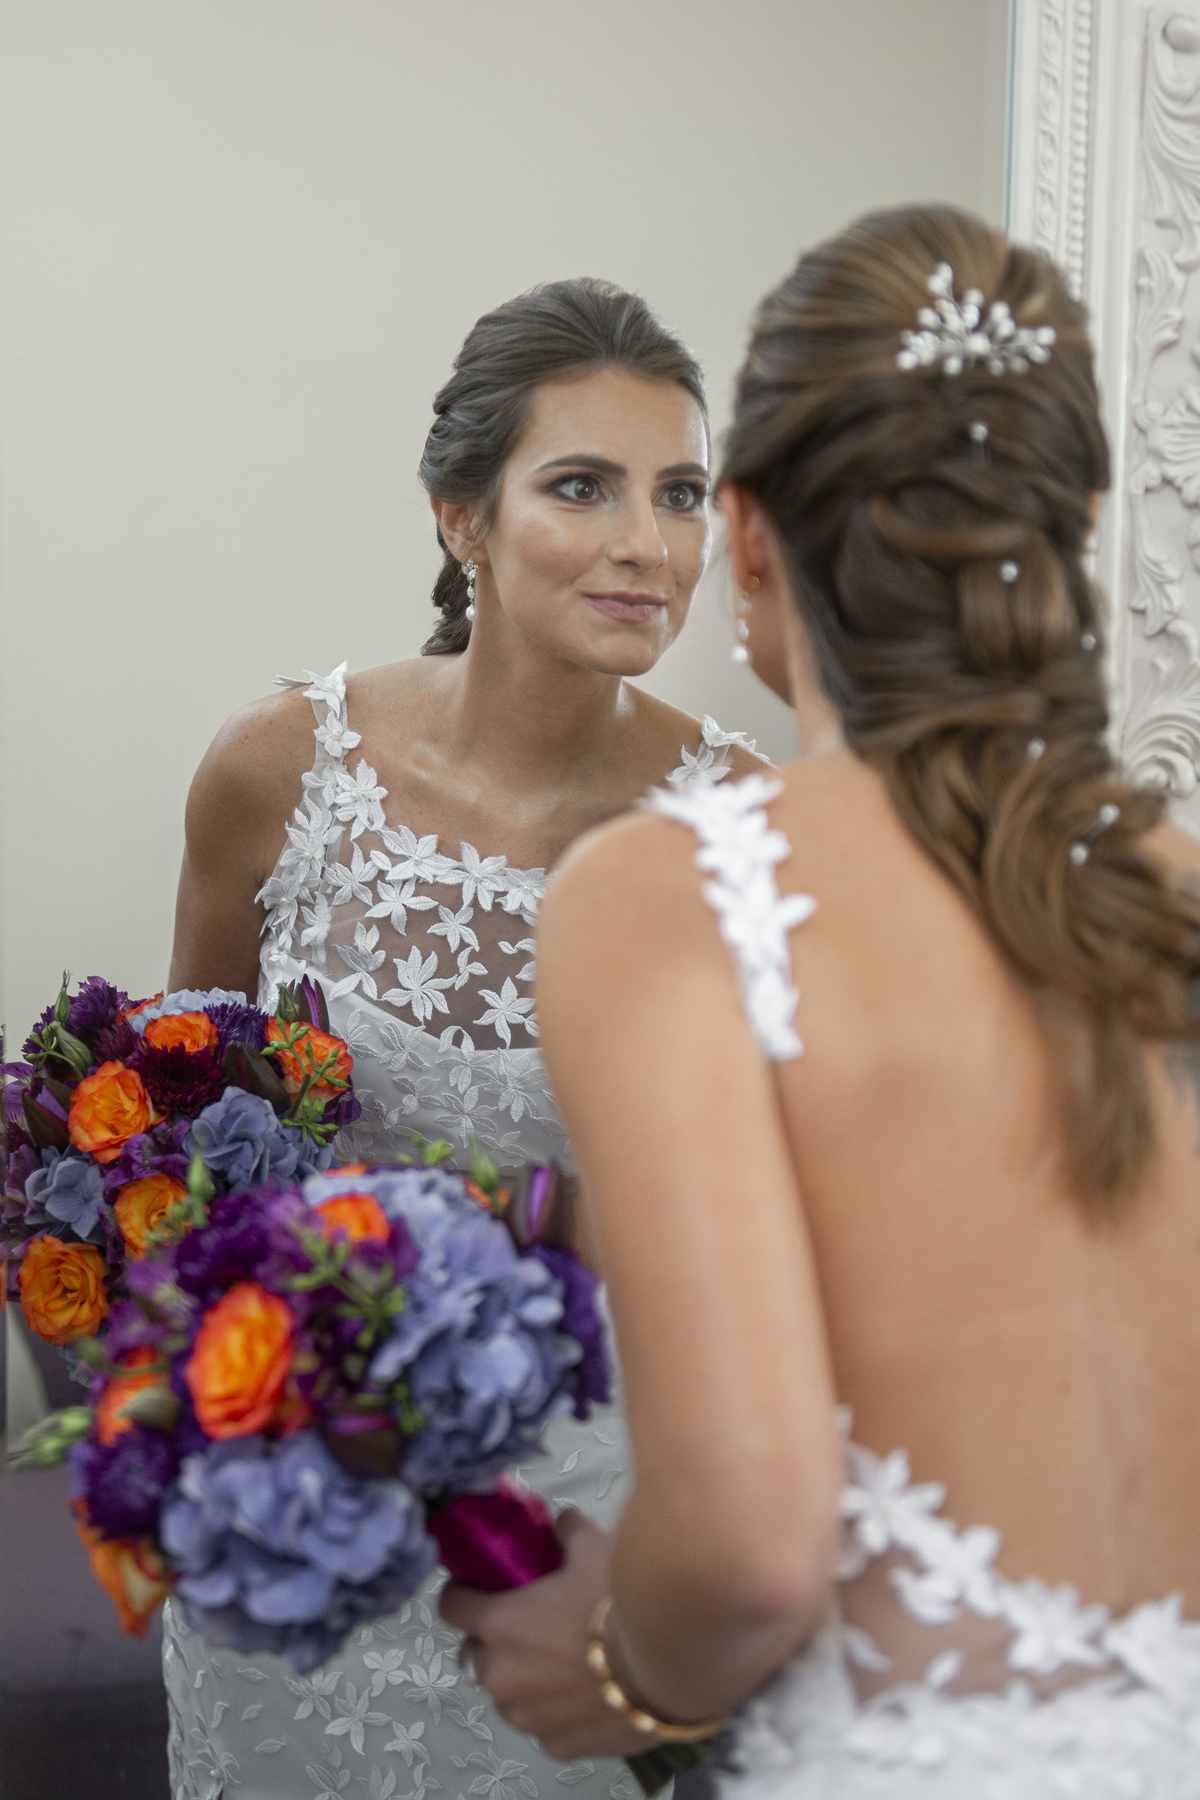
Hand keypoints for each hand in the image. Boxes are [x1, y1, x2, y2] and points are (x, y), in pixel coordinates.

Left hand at [440, 1509, 655, 1759]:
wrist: (667, 1665)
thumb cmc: (620, 1600)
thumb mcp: (593, 1545)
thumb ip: (566, 1529)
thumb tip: (560, 1525)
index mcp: (498, 1625)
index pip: (450, 1606)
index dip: (465, 1592)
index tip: (484, 1586)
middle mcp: (501, 1676)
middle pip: (479, 1653)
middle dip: (498, 1639)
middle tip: (536, 1621)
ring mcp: (528, 1717)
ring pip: (509, 1693)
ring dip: (525, 1677)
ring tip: (566, 1660)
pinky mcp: (557, 1745)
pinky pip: (545, 1723)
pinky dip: (557, 1709)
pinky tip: (588, 1691)